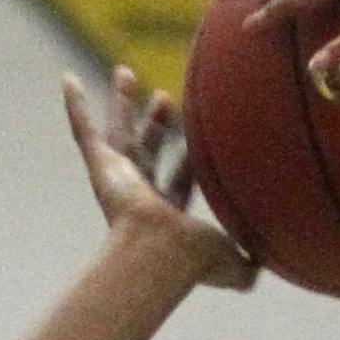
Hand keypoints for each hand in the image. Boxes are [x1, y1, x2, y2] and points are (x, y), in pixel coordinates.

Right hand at [63, 68, 255, 291]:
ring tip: (125, 73)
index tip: (203, 144)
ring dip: (122, 103)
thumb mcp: (236, 265)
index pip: (180, 181)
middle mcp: (141, 194)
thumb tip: (269, 265)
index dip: (190, 165)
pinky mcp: (100, 166)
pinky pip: (83, 128)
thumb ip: (251, 267)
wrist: (163, 251)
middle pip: (148, 150)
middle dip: (157, 124)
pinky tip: (70, 79)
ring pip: (118, 131)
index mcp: (169, 214)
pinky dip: (75, 104)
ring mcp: (118, 178)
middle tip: (166, 98)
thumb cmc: (197, 260)